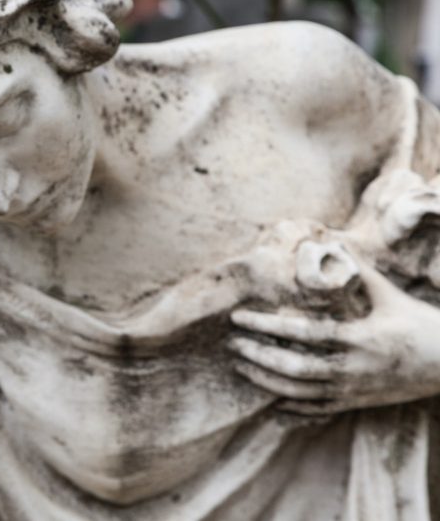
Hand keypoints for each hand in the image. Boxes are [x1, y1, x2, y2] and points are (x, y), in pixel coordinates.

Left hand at [229, 264, 439, 414]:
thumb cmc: (419, 324)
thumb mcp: (390, 295)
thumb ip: (357, 271)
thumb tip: (329, 241)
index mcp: (360, 338)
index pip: (304, 332)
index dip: (268, 325)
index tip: (239, 317)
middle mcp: (354, 367)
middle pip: (295, 367)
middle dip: (259, 356)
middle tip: (231, 344)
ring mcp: (354, 389)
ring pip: (301, 392)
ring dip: (266, 380)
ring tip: (240, 366)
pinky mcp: (357, 403)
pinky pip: (318, 409)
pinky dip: (291, 407)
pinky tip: (270, 401)